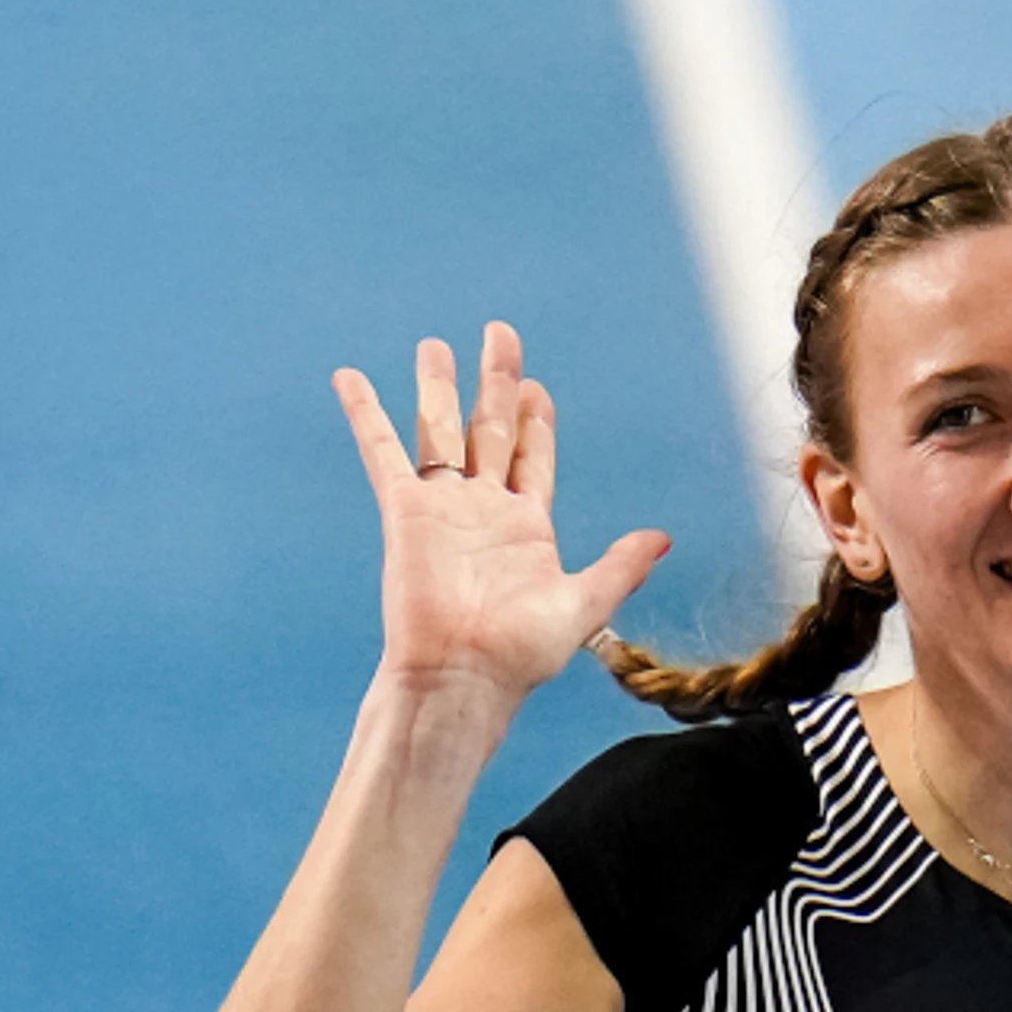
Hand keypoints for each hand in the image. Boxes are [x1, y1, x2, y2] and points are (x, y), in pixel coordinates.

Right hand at [334, 322, 668, 709]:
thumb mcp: (585, 605)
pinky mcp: (406, 512)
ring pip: (439, 430)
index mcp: (526, 528)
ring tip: (433, 346)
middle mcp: (483, 510)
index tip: (536, 388)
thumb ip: (620, 566)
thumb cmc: (520, 654)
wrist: (462, 676)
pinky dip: (365, 413)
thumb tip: (661, 539)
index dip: (535, 421)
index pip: (531, 458)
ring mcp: (443, 507)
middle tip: (499, 335)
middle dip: (496, 381)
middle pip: (490, 428)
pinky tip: (349, 378)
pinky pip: (382, 451)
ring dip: (438, 387)